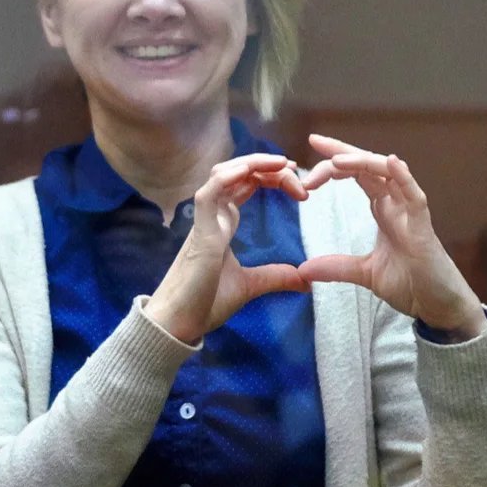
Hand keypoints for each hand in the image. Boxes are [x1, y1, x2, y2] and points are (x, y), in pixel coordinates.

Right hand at [144, 153, 308, 342]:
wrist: (180, 324)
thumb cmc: (206, 301)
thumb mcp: (250, 285)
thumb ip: (276, 277)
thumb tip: (306, 281)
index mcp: (223, 222)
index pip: (246, 184)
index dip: (269, 175)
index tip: (296, 180)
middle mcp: (213, 215)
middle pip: (237, 173)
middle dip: (266, 166)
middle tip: (294, 168)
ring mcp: (204, 221)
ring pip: (221, 175)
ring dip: (251, 164)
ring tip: (279, 162)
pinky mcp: (199, 232)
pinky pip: (208, 195)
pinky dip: (226, 179)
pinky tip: (247, 171)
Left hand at [298, 134, 486, 339]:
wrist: (438, 307)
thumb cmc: (411, 284)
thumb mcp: (364, 274)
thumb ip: (336, 267)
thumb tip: (303, 269)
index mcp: (382, 209)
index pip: (357, 174)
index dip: (336, 159)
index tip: (312, 145)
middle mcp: (396, 204)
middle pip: (368, 167)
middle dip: (341, 154)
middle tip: (314, 144)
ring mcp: (411, 213)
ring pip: (389, 174)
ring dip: (363, 162)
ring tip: (338, 159)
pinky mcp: (424, 227)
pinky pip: (415, 197)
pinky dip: (405, 179)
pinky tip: (392, 163)